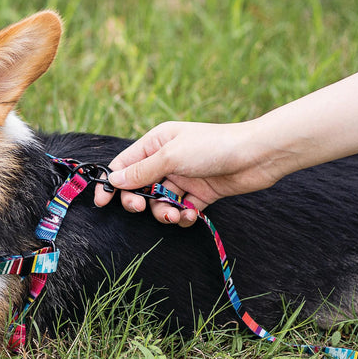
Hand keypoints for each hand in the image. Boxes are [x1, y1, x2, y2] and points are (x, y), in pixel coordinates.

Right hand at [93, 119, 276, 224]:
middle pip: (140, 186)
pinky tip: (191, 214)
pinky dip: (183, 216)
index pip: (125, 165)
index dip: (112, 183)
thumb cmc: (213, 147)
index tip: (102, 202)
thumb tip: (114, 180)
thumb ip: (142, 171)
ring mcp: (184, 178)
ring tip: (175, 214)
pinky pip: (182, 210)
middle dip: (138, 200)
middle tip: (140, 208)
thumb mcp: (171, 157)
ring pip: (161, 202)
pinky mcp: (200, 194)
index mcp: (157, 143)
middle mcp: (167, 160)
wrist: (255, 156)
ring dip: (163, 212)